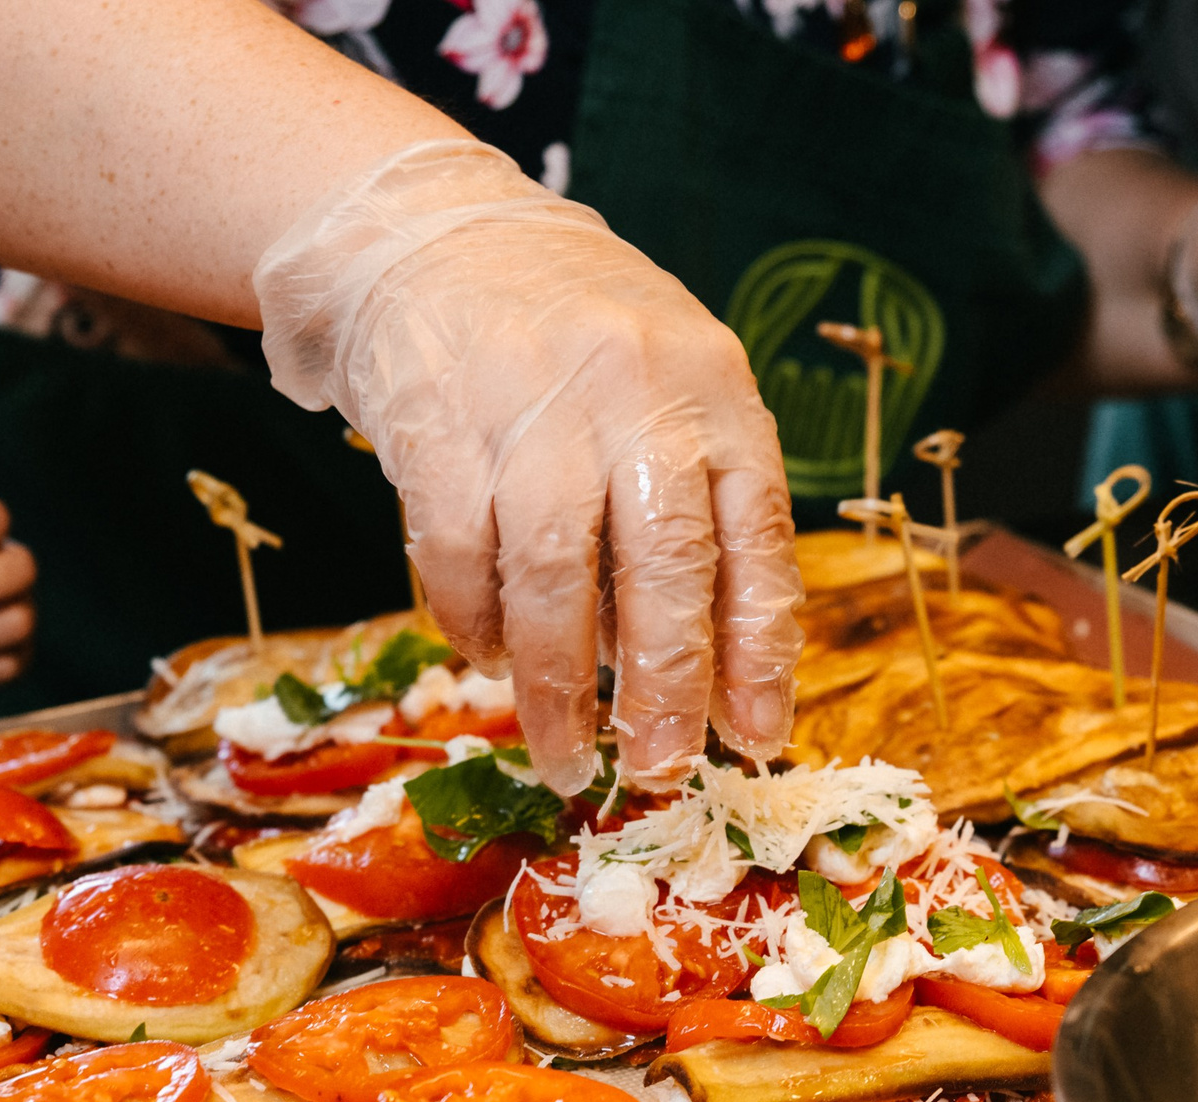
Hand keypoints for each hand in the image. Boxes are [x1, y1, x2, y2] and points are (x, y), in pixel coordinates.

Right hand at [254, 140, 801, 792]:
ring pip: (552, 578)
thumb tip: (717, 677)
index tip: (757, 738)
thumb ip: (698, 510)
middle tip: (662, 769)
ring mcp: (531, 407)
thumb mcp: (671, 392)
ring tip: (564, 754)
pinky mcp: (438, 424)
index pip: (756, 541)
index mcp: (716, 395)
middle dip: (667, 688)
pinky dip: (473, 625)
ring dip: (556, 686)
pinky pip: (457, 554)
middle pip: (664, 567)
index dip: (759, 653)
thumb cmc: (577, 341)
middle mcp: (634, 396)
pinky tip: (488, 659)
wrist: (439, 235)